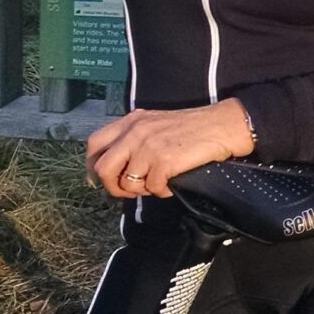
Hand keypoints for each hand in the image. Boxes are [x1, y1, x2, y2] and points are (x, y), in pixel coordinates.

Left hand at [86, 101, 257, 199]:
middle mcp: (135, 132)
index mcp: (130, 121)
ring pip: (128, 184)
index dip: (92, 166)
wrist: (220, 126)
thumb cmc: (191, 128)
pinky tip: (173, 182)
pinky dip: (163, 191)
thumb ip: (133, 139)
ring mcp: (148, 147)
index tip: (99, 180)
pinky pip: (153, 188)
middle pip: (104, 168)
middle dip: (113, 186)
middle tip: (128, 191)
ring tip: (159, 182)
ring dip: (144, 189)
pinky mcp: (163, 161)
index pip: (94, 144)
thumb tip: (116, 167)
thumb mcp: (154, 124)